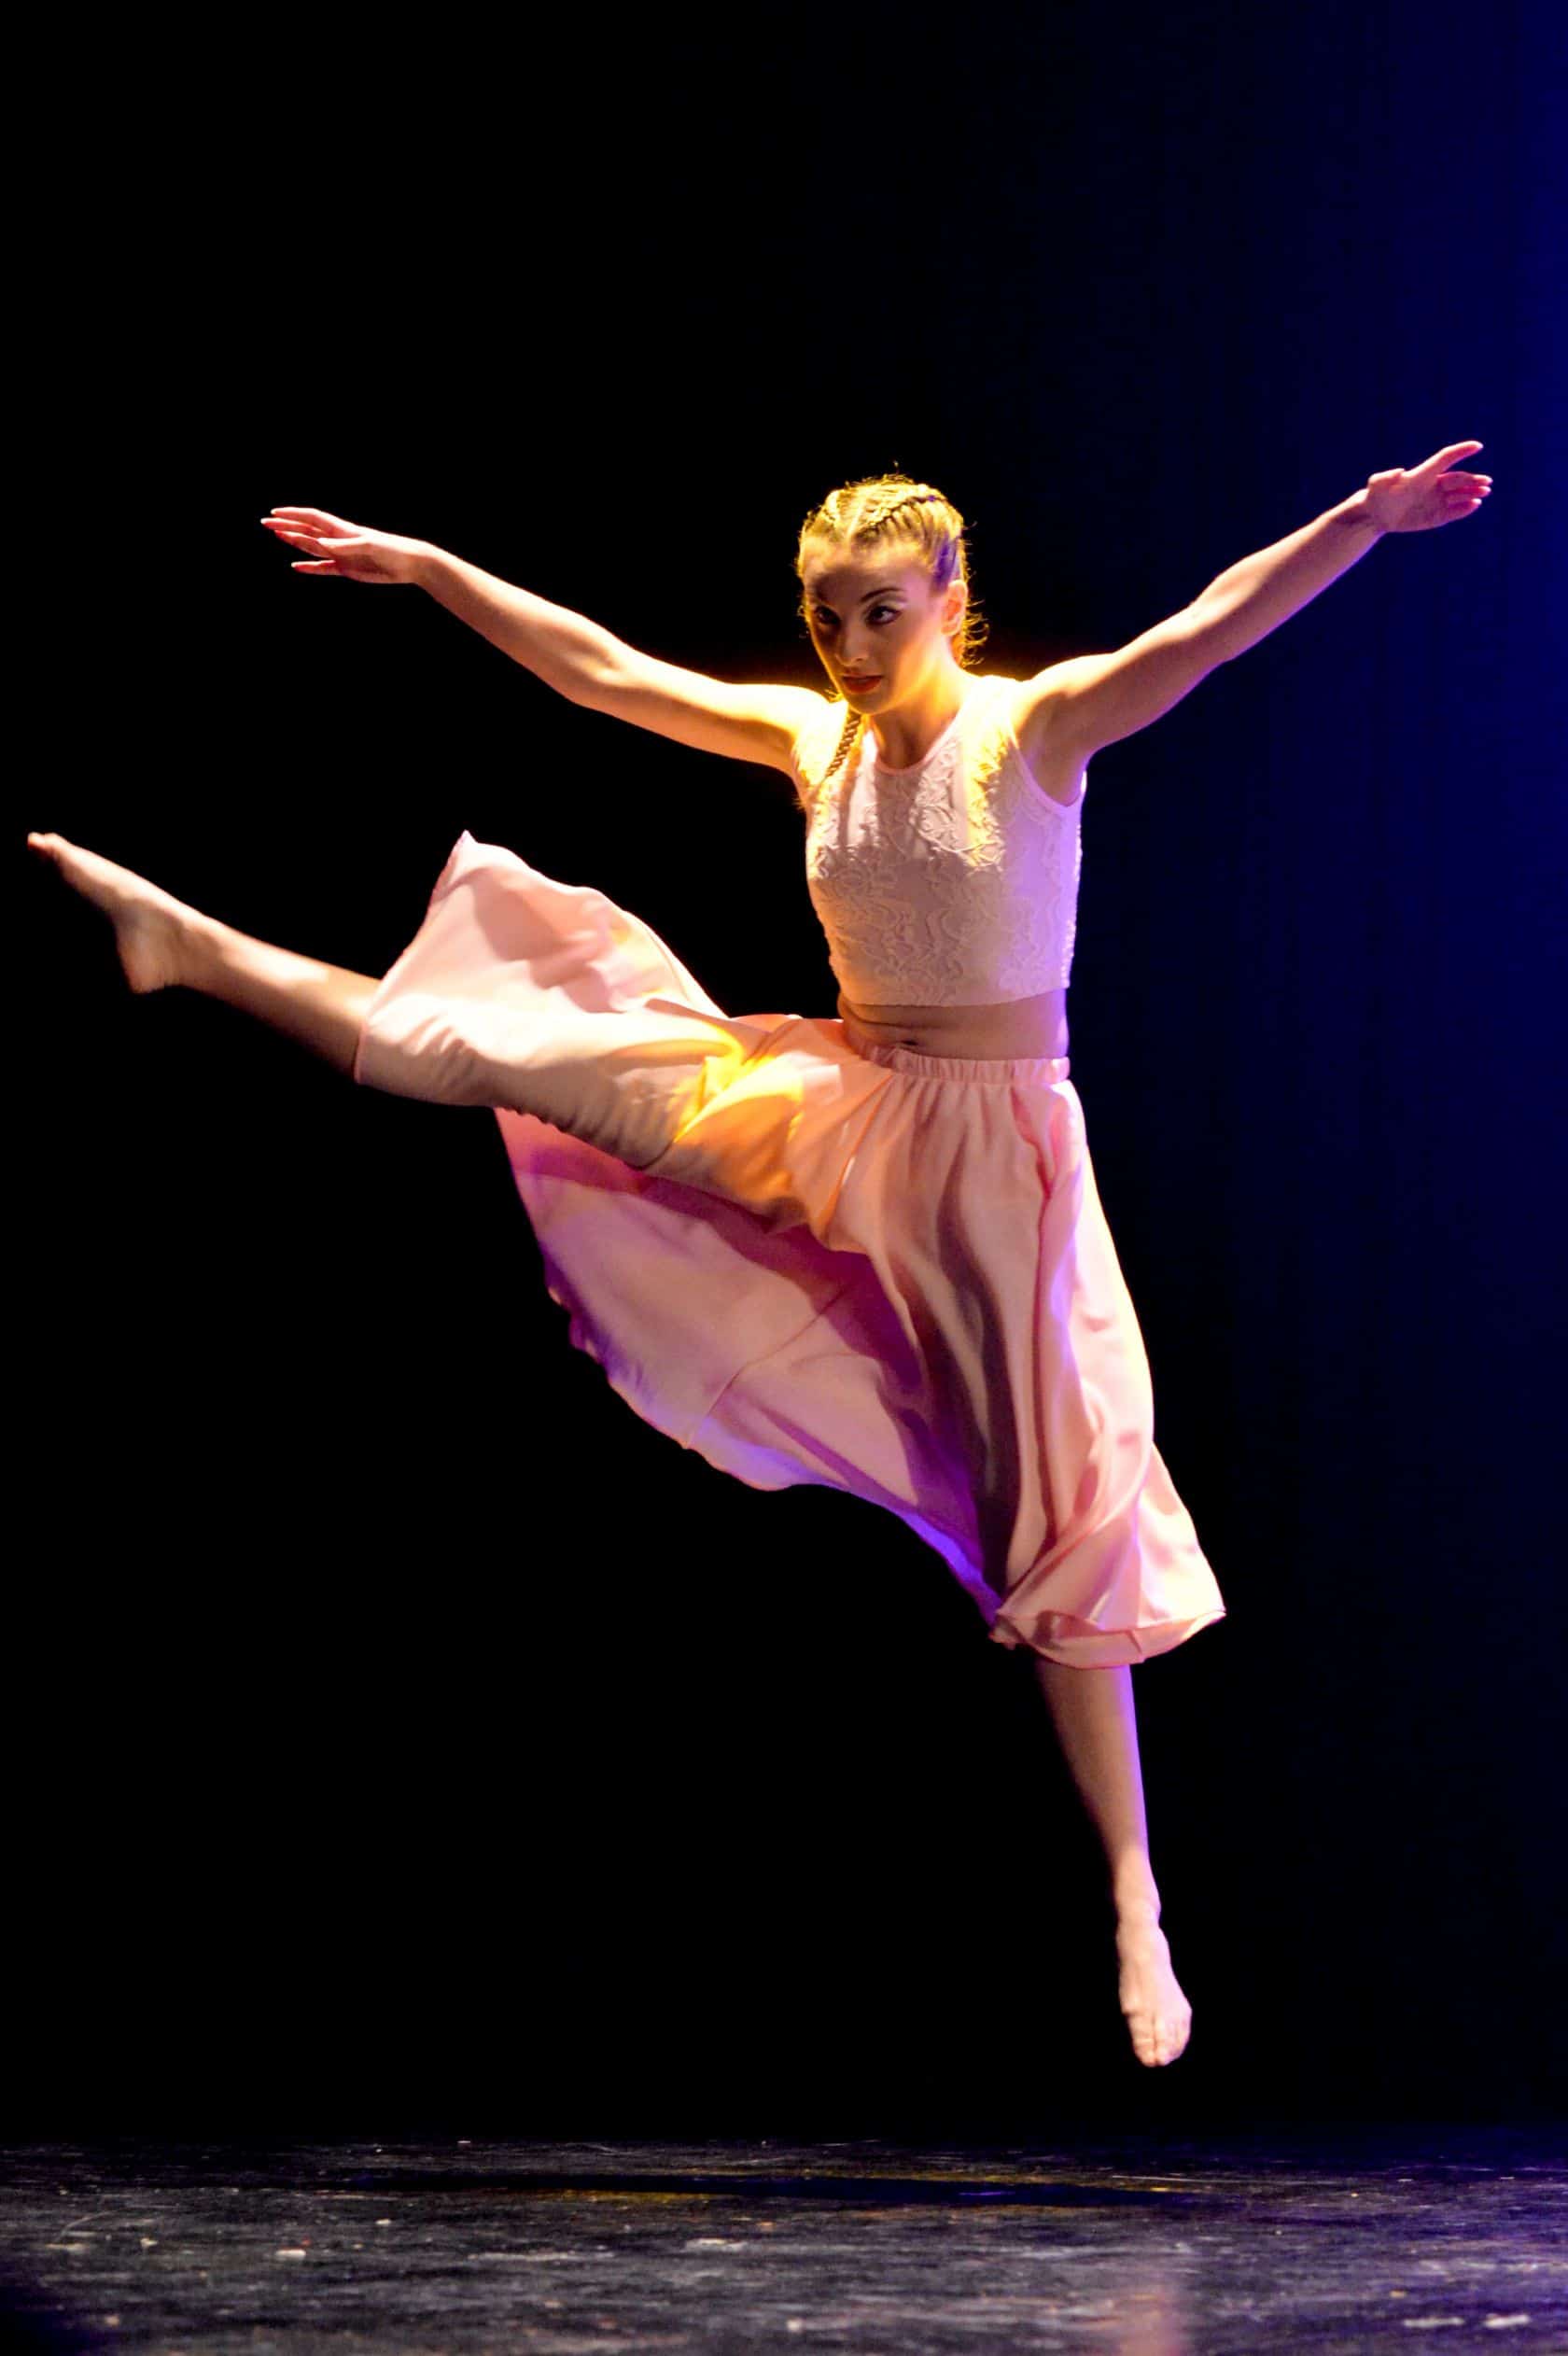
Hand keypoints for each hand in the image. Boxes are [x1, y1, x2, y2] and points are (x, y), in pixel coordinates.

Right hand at [259, 506, 428, 583]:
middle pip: (307, 531)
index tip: (275, 513)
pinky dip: (309, 567)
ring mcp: (341, 555)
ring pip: (312, 547)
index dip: (293, 515)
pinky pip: (323, 568)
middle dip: (287, 526)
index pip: (312, 518)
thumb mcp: (369, 546)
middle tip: (266, 523)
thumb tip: (322, 546)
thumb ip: (345, 546)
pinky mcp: (347, 570)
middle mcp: (338, 540)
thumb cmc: (392, 549)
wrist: (409, 564)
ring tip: (277, 536)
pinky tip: (296, 566)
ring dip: (294, 542)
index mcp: (342, 529)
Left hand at [1363, 442, 1492, 532]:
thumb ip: (1384, 477)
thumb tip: (1399, 472)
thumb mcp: (1376, 485)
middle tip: (1486, 482)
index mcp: (1423, 474)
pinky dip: (1463, 509)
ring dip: (1472, 493)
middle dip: (1472, 480)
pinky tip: (1474, 506)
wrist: (1375, 515)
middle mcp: (1432, 486)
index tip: (1477, 446)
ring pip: (1458, 495)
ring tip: (1484, 493)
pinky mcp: (1434, 516)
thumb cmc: (1375, 496)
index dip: (1461, 451)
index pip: (1445, 458)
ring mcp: (1434, 501)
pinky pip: (1452, 512)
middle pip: (1457, 479)